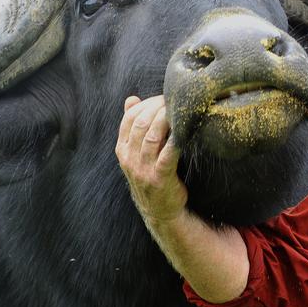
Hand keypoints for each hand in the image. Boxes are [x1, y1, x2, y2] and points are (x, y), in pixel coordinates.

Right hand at [115, 95, 187, 223]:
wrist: (160, 210)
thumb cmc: (151, 174)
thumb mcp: (136, 152)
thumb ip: (133, 126)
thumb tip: (131, 99)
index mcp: (122, 149)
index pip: (129, 118)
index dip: (147, 103)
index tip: (163, 96)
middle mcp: (129, 158)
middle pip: (140, 123)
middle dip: (159, 107)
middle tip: (176, 99)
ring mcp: (143, 169)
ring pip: (152, 136)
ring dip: (168, 119)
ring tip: (182, 110)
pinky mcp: (160, 178)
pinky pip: (168, 154)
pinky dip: (176, 140)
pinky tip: (185, 130)